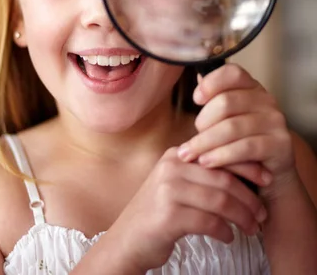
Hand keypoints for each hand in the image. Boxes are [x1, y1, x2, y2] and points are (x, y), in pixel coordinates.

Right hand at [107, 147, 266, 272]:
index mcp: (176, 155)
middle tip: (262, 213)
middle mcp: (171, 167)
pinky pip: (209, 222)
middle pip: (223, 178)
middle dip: (249, 197)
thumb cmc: (159, 213)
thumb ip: (203, 175)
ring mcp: (168, 190)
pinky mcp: (168, 215)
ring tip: (252, 228)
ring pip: (220, 200)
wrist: (127, 240)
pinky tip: (228, 237)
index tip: (266, 179)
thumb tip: (246, 173)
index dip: (247, 165)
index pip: (219, 154)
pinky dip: (224, 231)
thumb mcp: (178, 185)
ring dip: (242, 217)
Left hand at [177, 64, 295, 192]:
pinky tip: (207, 162)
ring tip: (189, 154)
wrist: (269, 178)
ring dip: (205, 143)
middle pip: (226, 102)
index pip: (232, 73)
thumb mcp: (225, 120)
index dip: (211, 83)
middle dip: (202, 122)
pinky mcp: (280, 145)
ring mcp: (275, 122)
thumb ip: (214, 100)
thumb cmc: (238, 145)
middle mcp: (266, 100)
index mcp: (251, 88)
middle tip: (191, 139)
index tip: (196, 99)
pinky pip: (245, 148)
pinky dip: (222, 156)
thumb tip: (199, 79)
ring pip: (232, 127)